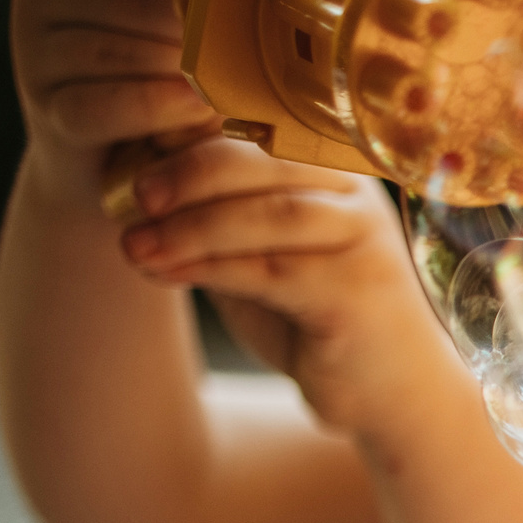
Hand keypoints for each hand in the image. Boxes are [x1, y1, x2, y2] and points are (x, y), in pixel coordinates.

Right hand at [10, 0, 219, 205]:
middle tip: (243, 51)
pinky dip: (155, 110)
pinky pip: (99, 105)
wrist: (127, 158)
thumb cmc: (178, 63)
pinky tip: (197, 110)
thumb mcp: (193, 3)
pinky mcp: (44, 109)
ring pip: (112, 52)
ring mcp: (35, 47)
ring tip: (229, 83)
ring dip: (178, 73)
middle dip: (191, 30)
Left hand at [115, 137, 459, 434]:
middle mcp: (358, 195)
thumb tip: (136, 174)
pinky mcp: (358, 292)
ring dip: (190, 227)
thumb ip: (216, 216)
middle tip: (134, 194)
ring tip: (135, 245)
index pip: (260, 127)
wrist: (390, 394)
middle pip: (265, 160)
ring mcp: (364, 241)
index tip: (132, 148)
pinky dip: (209, 267)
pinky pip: (273, 269)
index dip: (193, 129)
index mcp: (335, 169)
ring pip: (267, 214)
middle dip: (188, 172)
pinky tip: (166, 272)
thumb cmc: (318, 320)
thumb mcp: (260, 255)